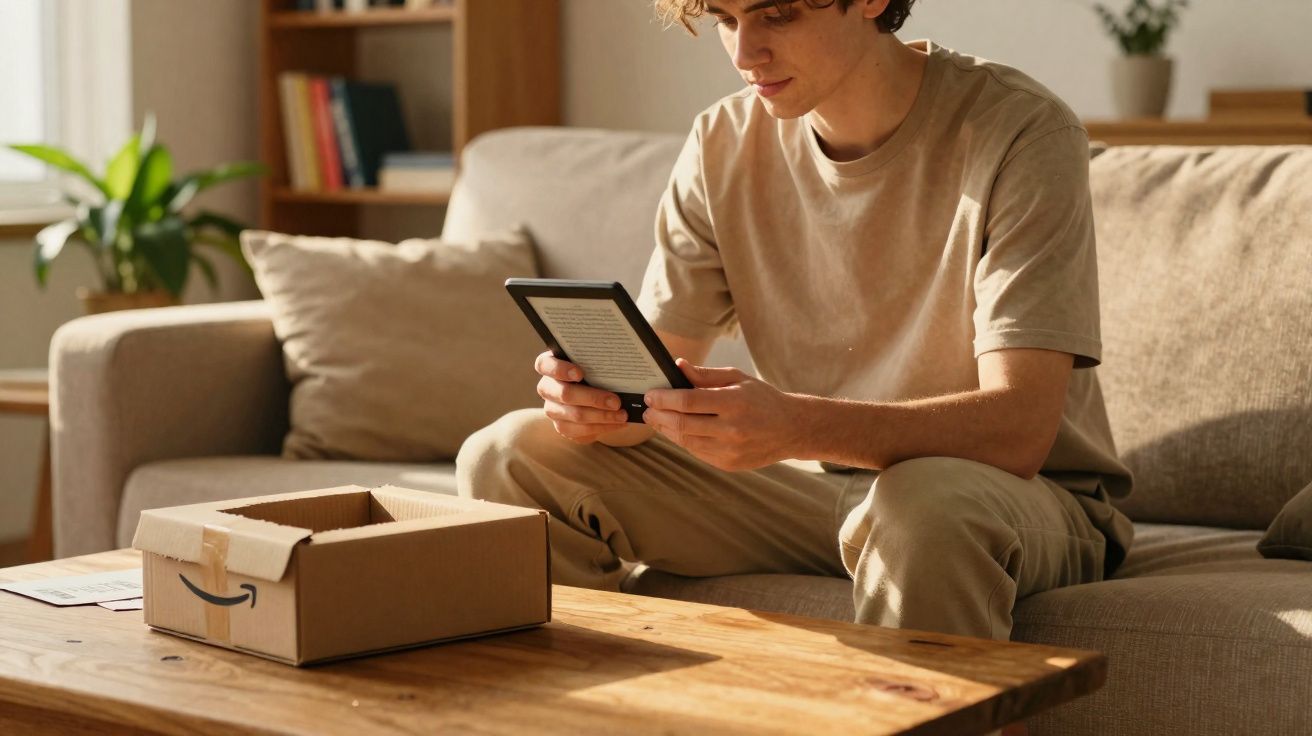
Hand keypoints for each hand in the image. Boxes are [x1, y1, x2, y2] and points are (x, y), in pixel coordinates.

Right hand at [534, 351, 629, 442]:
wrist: (596, 393)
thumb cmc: (594, 371)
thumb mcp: (594, 363)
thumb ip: (599, 363)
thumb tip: (622, 369)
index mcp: (549, 365)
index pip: (544, 365)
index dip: (560, 369)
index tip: (580, 373)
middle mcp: (547, 388)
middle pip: (564, 394)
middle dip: (593, 398)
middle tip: (616, 402)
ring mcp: (552, 409)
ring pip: (575, 415)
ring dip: (602, 416)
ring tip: (622, 415)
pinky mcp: (562, 426)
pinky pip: (581, 431)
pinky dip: (603, 427)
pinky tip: (618, 424)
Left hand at [643, 359, 806, 471]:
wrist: (791, 429)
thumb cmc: (762, 399)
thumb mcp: (737, 379)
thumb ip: (705, 375)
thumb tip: (677, 365)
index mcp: (733, 403)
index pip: (688, 401)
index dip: (664, 398)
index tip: (650, 395)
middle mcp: (731, 429)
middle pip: (682, 424)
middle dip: (658, 416)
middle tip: (647, 409)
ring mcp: (730, 450)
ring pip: (686, 441)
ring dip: (666, 430)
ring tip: (656, 420)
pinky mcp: (728, 464)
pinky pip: (697, 452)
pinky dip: (683, 440)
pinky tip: (676, 430)